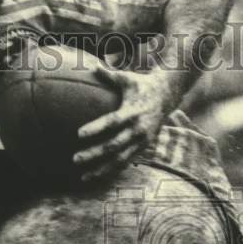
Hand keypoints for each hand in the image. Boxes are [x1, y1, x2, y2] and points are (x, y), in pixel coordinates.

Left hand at [73, 65, 170, 182]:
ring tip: (83, 176)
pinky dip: (111, 171)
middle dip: (94, 154)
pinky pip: (125, 163)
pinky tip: (96, 176)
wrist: (167, 96)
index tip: (79, 134)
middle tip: (75, 159)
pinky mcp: (143, 148)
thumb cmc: (141, 85)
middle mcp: (138, 129)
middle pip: (113, 146)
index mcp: (132, 112)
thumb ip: (108, 75)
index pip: (112, 122)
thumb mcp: (126, 78)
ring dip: (101, 169)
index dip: (96, 128)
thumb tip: (92, 67)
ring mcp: (141, 141)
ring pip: (119, 160)